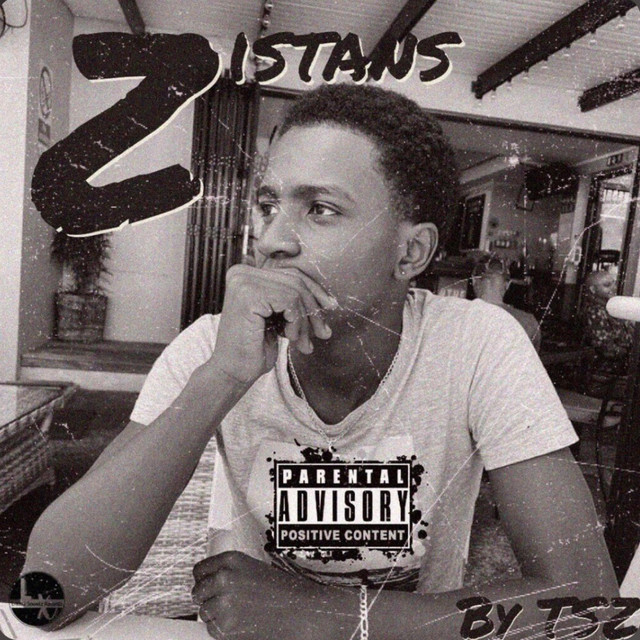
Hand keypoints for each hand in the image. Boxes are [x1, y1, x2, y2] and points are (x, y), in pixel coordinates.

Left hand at [192, 551, 346, 639]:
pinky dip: (223, 629)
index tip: (207, 586)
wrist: (299, 610)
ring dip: (215, 614)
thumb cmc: (281, 589)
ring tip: (237, 613)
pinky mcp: (226, 625)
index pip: (199, 570)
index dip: (203, 580)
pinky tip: (241, 623)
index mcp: (231, 560)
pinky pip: (212, 628)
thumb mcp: (253, 568)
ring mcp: (223, 602)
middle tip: (223, 603)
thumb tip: (208, 583)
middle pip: (197, 592)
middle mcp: (223, 578)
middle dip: (207, 598)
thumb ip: (229, 571)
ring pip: (204, 612)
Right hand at [210, 264, 337, 384]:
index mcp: (246, 273)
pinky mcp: (248, 295)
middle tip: (323, 333)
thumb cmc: (254, 348)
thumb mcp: (278, 317)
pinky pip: (290, 301)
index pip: (291, 273)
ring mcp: (243, 282)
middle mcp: (242, 273)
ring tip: (302, 342)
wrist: (232, 372)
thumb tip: (328, 299)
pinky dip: (296, 323)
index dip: (314, 291)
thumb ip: (293, 300)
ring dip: (305, 321)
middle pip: (296, 280)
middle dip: (313, 308)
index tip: (329, 307)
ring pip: (295, 292)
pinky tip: (288, 337)